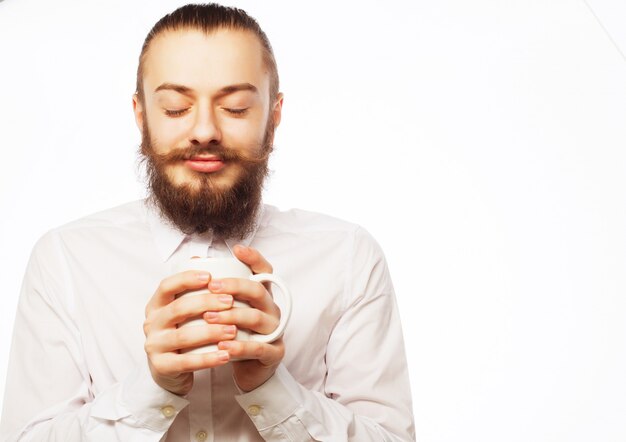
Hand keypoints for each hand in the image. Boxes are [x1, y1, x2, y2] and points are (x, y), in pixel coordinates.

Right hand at [143, 270, 235, 394]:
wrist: (170, 370)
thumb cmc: (183, 331)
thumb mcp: (183, 309)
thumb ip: (191, 287)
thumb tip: (200, 258)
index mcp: (156, 305)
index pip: (166, 286)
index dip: (187, 279)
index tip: (210, 277)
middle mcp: (151, 323)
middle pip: (178, 309)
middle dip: (206, 303)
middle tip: (230, 301)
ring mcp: (154, 346)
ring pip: (183, 336)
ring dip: (211, 332)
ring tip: (234, 330)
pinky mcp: (162, 367)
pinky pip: (186, 362)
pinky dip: (208, 359)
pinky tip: (227, 355)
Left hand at [203, 245, 285, 391]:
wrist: (248, 370)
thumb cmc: (235, 335)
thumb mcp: (226, 310)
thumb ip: (215, 288)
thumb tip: (195, 260)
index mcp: (261, 296)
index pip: (264, 271)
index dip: (254, 258)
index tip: (236, 249)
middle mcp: (271, 309)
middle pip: (258, 291)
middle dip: (235, 286)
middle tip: (212, 287)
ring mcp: (275, 331)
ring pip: (257, 318)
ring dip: (232, 316)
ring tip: (209, 319)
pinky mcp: (274, 353)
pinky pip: (259, 348)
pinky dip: (240, 346)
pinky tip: (223, 346)